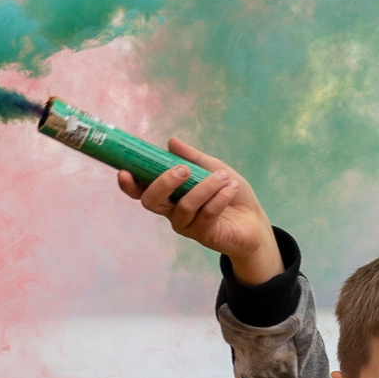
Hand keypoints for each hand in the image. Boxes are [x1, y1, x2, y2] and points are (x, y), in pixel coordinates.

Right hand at [117, 137, 280, 288]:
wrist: (254, 221)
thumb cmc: (230, 193)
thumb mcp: (213, 168)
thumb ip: (192, 158)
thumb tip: (171, 142)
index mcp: (170, 194)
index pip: (141, 190)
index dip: (129, 183)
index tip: (124, 170)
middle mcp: (172, 211)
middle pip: (151, 201)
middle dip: (164, 182)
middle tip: (184, 169)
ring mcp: (186, 225)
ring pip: (184, 206)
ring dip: (205, 187)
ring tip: (224, 176)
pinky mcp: (203, 235)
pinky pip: (206, 214)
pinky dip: (219, 197)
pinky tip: (232, 187)